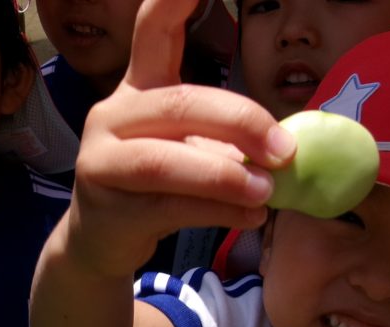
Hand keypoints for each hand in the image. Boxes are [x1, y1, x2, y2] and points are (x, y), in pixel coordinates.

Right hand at [64, 0, 292, 278]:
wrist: (100, 240)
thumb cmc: (155, 187)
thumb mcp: (190, 148)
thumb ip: (226, 138)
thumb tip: (289, 145)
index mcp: (140, 88)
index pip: (152, 30)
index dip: (172, 2)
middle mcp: (114, 114)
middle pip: (180, 103)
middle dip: (240, 124)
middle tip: (284, 150)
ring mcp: (102, 159)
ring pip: (166, 161)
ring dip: (225, 176)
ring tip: (267, 190)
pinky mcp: (107, 206)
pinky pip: (168, 206)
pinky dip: (217, 212)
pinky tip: (251, 216)